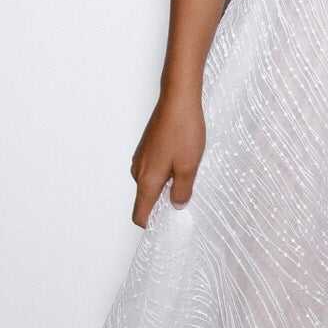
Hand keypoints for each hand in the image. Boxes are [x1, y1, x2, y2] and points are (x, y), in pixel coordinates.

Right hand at [130, 85, 205, 226]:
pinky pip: (154, 168)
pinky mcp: (147, 147)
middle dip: (163, 204)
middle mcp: (139, 170)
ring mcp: (141, 157)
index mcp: (146, 180)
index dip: (151, 225)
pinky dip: (166, 171)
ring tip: (188, 176)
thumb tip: (176, 205)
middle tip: (187, 199)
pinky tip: (183, 161)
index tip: (166, 228)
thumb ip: (182, 191)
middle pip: (146, 199)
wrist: (178, 99)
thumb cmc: (183, 131)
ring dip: (167, 185)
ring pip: (151, 182)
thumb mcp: (188, 167)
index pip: (140, 214)